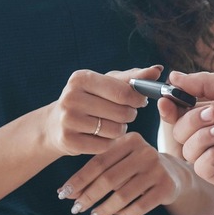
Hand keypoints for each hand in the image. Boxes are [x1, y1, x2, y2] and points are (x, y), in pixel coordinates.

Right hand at [42, 65, 158, 157]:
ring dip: (120, 130)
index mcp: (81, 78)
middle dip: (129, 115)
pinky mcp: (68, 141)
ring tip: (111, 124)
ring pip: (115, 130)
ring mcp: (67, 119)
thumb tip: (158, 69)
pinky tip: (100, 136)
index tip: (140, 102)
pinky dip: (108, 143)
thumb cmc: (90, 99)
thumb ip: (133, 77)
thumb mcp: (107, 84)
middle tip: (124, 115)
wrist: (55, 124)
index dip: (137, 99)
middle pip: (121, 112)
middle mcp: (71, 97)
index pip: (123, 92)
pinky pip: (104, 145)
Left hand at [56, 131, 180, 214]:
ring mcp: (158, 170)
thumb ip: (96, 171)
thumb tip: (68, 193)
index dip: (79, 180)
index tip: (62, 194)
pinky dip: (125, 214)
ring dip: (104, 209)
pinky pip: (140, 206)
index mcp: (130, 140)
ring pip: (124, 195)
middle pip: (109, 179)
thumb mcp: (119, 160)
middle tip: (76, 209)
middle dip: (89, 196)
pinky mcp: (166, 187)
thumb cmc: (136, 167)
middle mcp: (145, 152)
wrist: (173, 174)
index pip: (98, 162)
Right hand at [162, 72, 213, 190]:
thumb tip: (173, 76)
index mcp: (212, 112)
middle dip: (194, 121)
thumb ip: (201, 83)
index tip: (167, 101)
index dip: (170, 108)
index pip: (178, 112)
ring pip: (186, 149)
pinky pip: (200, 167)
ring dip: (206, 137)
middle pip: (178, 131)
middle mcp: (210, 134)